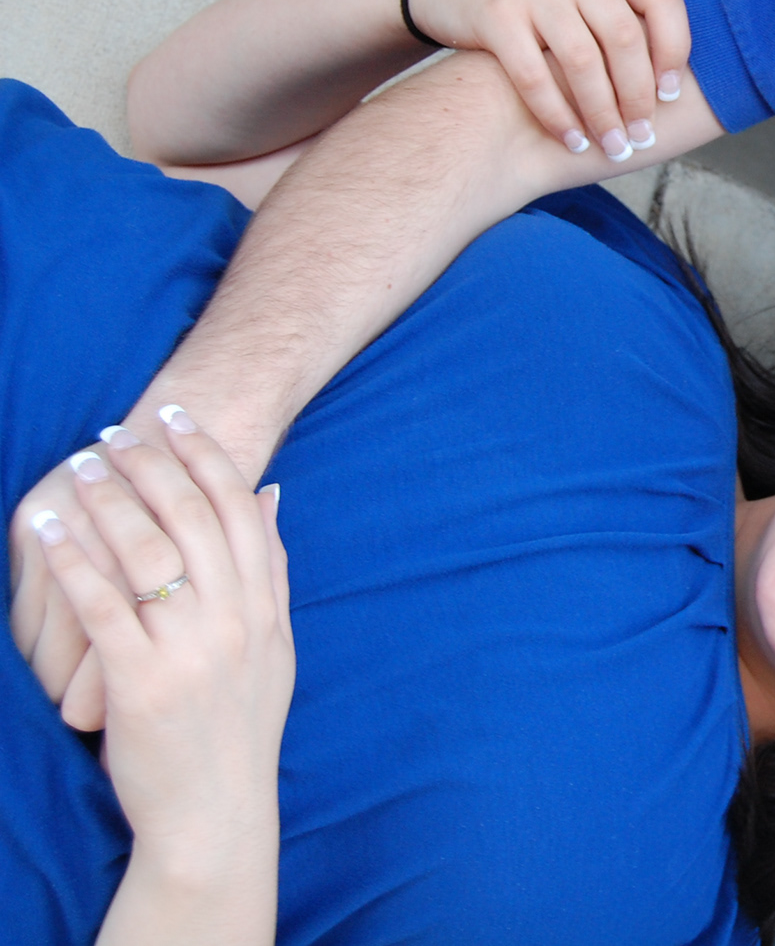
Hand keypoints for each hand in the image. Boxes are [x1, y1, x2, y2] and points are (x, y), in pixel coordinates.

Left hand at [28, 410, 292, 874]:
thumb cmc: (237, 728)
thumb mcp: (272, 642)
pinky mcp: (142, 681)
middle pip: (192, 518)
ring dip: (110, 499)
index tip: (176, 414)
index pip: (238, 508)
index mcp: (265, 607)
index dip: (207, 454)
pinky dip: (74, 559)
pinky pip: (102, 604)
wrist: (218, 813)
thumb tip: (269, 493)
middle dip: (152, 465)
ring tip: (81, 464)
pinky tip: (51, 529)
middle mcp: (235, 620)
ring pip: (147, 551)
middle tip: (118, 429)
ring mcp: (190, 650)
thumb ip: (271, 568)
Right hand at [404, 0, 692, 161]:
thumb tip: (687, 76)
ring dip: (601, 114)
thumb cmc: (540, 5)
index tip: (671, 95)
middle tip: (642, 137)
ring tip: (612, 147)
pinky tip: (571, 141)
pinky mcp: (497, 14)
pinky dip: (557, 116)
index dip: (674, 50)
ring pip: (582, 62)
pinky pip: (534, 75)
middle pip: (623, 39)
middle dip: (637, 97)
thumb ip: (628, 16)